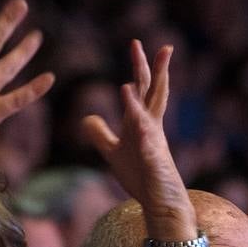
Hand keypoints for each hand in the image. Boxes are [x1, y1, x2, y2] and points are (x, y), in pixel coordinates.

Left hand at [83, 41, 190, 222]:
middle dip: (152, 69)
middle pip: (152, 93)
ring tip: (127, 84)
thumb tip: (87, 118)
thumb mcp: (113, 152)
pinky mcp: (154, 163)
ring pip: (148, 117)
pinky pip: (148, 147)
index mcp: (142, 122)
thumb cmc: (141, 177)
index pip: (142, 88)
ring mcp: (154, 144)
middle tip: (153, 46)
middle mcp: (151, 128)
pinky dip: (142, 135)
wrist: (160, 203)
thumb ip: (101, 134)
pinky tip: (137, 126)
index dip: (140, 66)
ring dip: (138, 102)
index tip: (136, 43)